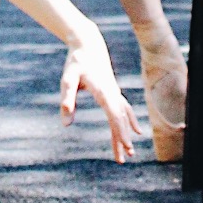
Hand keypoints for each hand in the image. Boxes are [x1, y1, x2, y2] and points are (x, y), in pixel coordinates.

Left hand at [59, 22, 140, 162]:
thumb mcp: (67, 80)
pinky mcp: (113, 91)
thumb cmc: (76, 62)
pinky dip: (130, 121)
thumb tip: (66, 125)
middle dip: (123, 139)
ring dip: (126, 134)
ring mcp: (115, 92)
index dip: (120, 132)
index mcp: (103, 91)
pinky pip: (124, 110)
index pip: (115, 116)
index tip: (126, 146)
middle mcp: (113, 93)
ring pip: (123, 117)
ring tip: (129, 153)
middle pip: (120, 120)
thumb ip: (66, 101)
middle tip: (124, 159)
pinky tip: (136, 130)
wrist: (88, 44)